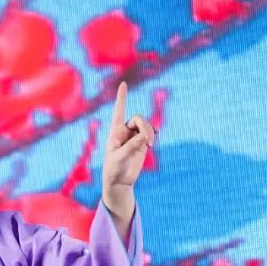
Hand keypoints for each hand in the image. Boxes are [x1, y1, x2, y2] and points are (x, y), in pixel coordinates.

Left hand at [101, 80, 155, 215]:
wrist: (119, 181)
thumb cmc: (113, 169)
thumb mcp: (119, 157)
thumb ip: (131, 146)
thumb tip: (144, 137)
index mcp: (115, 131)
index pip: (119, 111)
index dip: (122, 97)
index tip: (123, 83)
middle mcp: (124, 131)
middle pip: (138, 118)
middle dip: (144, 126)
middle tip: (147, 141)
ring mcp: (134, 136)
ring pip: (145, 126)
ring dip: (150, 132)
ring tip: (150, 144)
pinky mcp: (142, 144)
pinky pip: (150, 133)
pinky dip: (153, 134)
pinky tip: (152, 141)